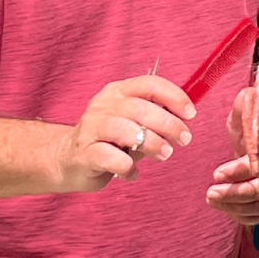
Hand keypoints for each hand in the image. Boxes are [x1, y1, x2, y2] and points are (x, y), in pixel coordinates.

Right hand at [60, 75, 195, 191]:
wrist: (68, 158)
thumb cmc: (109, 140)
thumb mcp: (133, 122)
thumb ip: (156, 117)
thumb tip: (186, 117)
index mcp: (118, 91)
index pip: (149, 84)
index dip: (173, 97)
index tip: (190, 114)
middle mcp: (103, 105)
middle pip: (140, 108)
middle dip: (168, 124)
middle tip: (183, 140)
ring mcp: (92, 128)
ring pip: (125, 130)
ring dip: (152, 144)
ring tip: (164, 155)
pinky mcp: (84, 153)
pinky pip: (110, 158)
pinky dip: (127, 168)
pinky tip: (132, 173)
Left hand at [206, 87, 258, 225]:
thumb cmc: (255, 111)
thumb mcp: (249, 104)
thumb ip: (247, 111)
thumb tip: (249, 119)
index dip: (239, 170)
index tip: (217, 174)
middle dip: (234, 195)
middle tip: (210, 193)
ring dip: (235, 207)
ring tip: (212, 198)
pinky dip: (244, 215)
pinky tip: (228, 209)